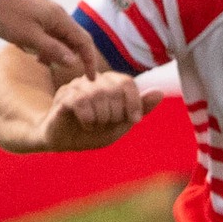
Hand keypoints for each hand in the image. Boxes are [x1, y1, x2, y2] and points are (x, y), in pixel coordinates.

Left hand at [0, 0, 101, 77]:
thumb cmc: (6, 15)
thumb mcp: (29, 37)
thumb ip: (53, 50)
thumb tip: (74, 62)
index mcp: (60, 18)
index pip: (85, 42)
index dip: (90, 61)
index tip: (90, 78)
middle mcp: (58, 14)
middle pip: (75, 39)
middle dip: (74, 57)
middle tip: (67, 73)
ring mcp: (47, 13)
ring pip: (60, 37)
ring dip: (57, 52)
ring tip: (43, 63)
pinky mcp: (36, 13)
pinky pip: (49, 32)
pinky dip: (47, 44)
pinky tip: (32, 51)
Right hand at [34, 71, 156, 151]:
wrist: (65, 142)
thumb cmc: (95, 131)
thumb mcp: (122, 123)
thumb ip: (140, 108)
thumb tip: (159, 92)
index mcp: (109, 83)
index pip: (127, 82)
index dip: (134, 102)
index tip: (134, 120)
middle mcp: (93, 80)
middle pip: (113, 89)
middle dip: (116, 113)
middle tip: (108, 124)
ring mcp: (77, 86)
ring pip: (97, 95)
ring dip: (101, 117)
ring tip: (96, 125)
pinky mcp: (63, 96)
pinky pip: (81, 102)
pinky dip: (88, 119)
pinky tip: (86, 125)